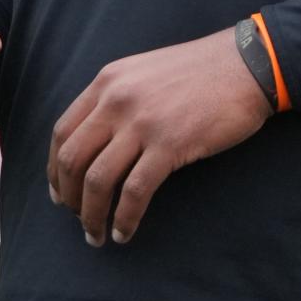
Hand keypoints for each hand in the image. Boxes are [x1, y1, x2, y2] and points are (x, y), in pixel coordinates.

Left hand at [46, 27, 273, 246]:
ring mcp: (142, 121)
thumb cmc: (199, 71)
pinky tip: (125, 231)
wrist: (245, 65)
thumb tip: (95, 142)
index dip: (55, 170)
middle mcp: (117, 99)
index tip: (60, 193)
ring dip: (91, 216)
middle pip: (72, 159)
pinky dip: (124, 219)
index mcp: (108, 80)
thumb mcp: (145, 72)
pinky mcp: (169, 144)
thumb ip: (117, 98)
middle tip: (79, 219)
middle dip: (68, 198)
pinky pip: (134, 192)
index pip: (62, 131)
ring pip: (97, 180)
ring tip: (98, 235)